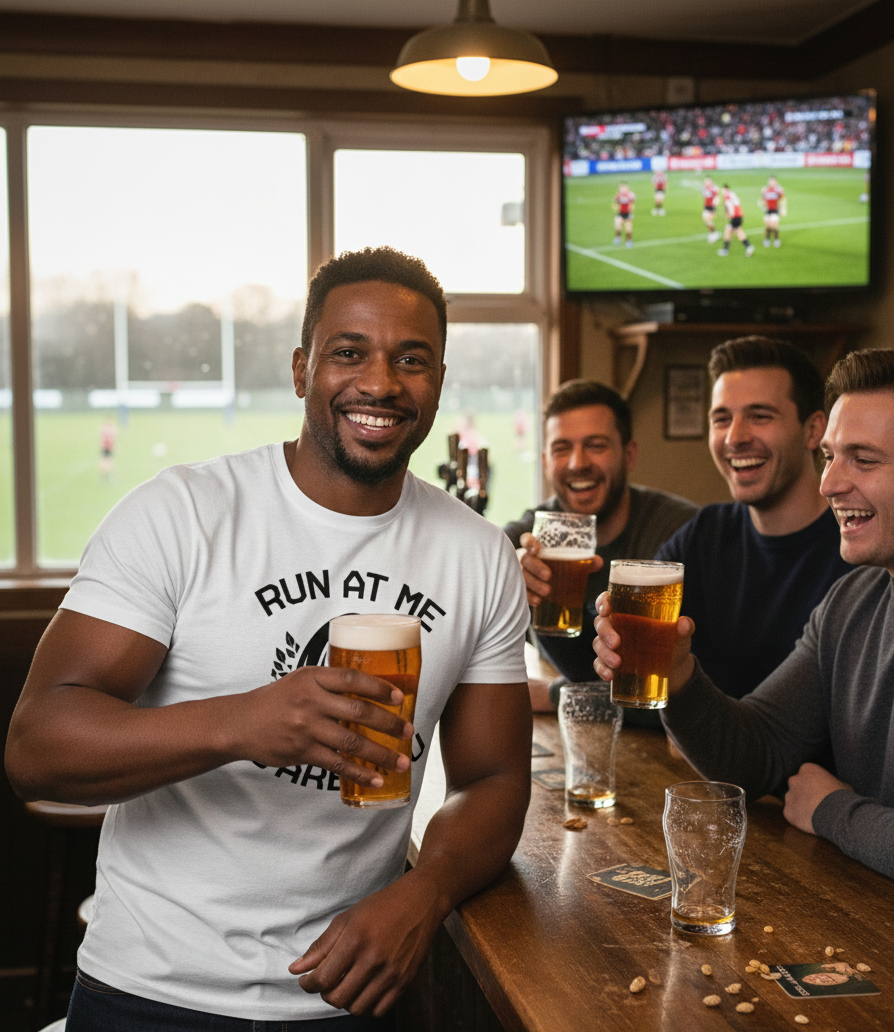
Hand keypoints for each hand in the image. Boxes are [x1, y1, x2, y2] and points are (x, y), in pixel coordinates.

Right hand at [230, 666, 412, 788]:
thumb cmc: (277, 700)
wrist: (240, 723)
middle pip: (358, 711)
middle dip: (388, 723)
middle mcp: (310, 700)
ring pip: (351, 741)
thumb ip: (331, 683)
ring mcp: (305, 727)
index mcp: (312, 677)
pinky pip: (337, 763)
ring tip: (401, 761)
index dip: (379, 687)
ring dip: (380, 753)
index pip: (352, 679)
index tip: (399, 697)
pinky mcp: (301, 752)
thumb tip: (372, 691)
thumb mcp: (301, 680)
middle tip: (408, 731)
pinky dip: (359, 773)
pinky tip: (376, 779)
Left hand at [289, 869, 444, 1015]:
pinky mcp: (405, 981)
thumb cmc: (381, 907)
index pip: (323, 978)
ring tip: (346, 984)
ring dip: (346, 1001)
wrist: (420, 902)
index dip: (308, 984)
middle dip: (325, 994)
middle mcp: (374, 958)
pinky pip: (378, 1010)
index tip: (306, 980)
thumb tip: (295, 969)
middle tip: (327, 981)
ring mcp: (391, 972)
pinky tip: (365, 988)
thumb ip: (321, 946)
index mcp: (355, 939)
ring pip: (357, 1008)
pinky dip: (367, 1005)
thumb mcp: (347, 919)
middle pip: (337, 998)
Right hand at [517, 533, 600, 607]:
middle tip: (549, 575)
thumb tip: (597, 561)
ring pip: (521, 576)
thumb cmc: (555, 567)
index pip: (526, 539)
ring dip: (533, 583)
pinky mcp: (518, 587)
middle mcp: (523, 558)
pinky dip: (529, 596)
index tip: (537, 549)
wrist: (542, 582)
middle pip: (524, 559)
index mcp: (533, 548)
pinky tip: (538, 601)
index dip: (529, 542)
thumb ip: (582, 561)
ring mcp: (518, 573)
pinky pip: (520, 591)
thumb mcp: (567, 563)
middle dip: (535, 567)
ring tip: (547, 592)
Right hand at [592, 591, 695, 693]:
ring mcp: (610, 645)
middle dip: (605, 633)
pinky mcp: (610, 662)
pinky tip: (610, 675)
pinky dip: (601, 669)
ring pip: (598, 644)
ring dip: (604, 653)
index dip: (603, 602)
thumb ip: (684, 628)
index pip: (608, 600)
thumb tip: (684, 623)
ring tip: (617, 663)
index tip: (606, 610)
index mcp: (628, 611)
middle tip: (617, 643)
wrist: (672, 669)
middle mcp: (616, 625)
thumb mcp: (680, 635)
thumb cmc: (672, 642)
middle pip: (600, 623)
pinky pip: (599, 664)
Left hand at [783, 762, 850, 834]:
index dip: (813, 783)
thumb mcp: (842, 784)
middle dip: (803, 792)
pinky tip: (810, 822)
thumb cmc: (842, 797)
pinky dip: (798, 818)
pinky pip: (791, 814)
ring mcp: (789, 796)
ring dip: (799, 805)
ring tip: (814, 813)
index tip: (820, 791)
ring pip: (792, 800)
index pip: (805, 774)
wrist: (837, 814)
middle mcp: (794, 780)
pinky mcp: (788, 811)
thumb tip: (834, 787)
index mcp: (807, 769)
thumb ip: (831, 783)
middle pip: (796, 785)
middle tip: (815, 802)